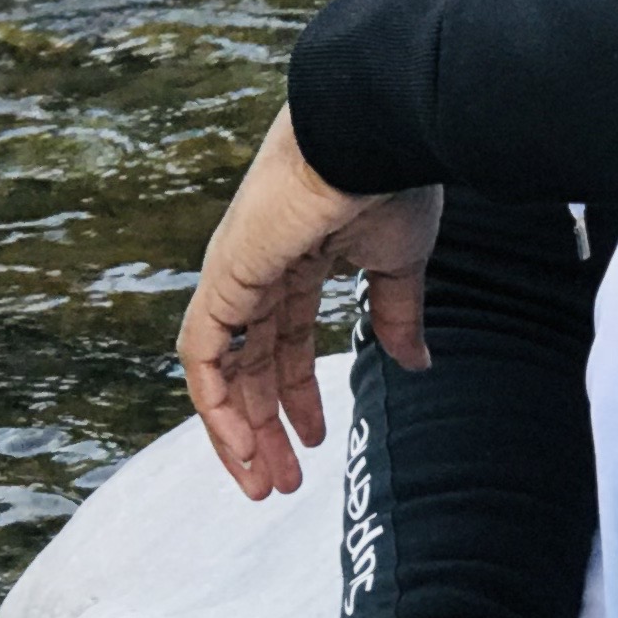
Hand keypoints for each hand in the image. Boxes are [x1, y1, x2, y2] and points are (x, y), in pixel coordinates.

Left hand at [177, 102, 440, 500]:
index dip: (298, 394)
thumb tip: (414, 364)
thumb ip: (396, 317)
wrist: (373, 134)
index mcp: (300, 258)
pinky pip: (203, 354)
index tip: (318, 439)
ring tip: (261, 483)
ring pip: (222, 370)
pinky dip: (215, 404)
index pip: (285, 340)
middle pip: (251, 364)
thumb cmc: (391, 177)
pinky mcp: (223, 277)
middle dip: (266, 427)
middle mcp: (260, 269)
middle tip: (281, 484)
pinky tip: (239, 446)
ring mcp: (236, 272)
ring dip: (238, 431)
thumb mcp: (400, 263)